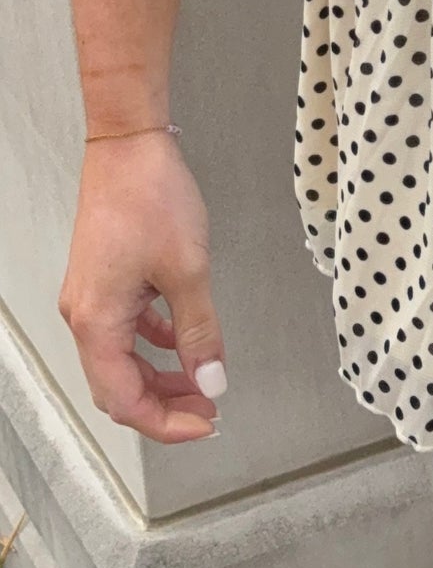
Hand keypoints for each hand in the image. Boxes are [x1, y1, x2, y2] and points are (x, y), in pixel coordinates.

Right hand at [60, 132, 224, 443]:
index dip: (166, 422)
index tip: (206, 422)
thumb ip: (200, 331)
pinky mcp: (104, 279)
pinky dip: (154, 341)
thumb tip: (212, 381)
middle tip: (209, 407)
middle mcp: (85, 316)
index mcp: (97, 322)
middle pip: (119, 386)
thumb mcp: (188, 269)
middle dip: (164, 404)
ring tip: (203, 378)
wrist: (129, 145)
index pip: (125, 400)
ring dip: (161, 374)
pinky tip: (183, 339)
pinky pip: (126, 328)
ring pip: (123, 358)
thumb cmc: (150, 197)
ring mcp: (91, 297)